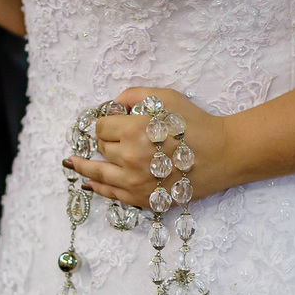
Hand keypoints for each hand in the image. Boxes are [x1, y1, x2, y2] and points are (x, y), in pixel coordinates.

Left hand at [66, 88, 232, 208]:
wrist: (223, 154)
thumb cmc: (195, 123)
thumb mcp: (166, 97)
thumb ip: (133, 96)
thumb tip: (111, 106)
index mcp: (134, 131)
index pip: (101, 126)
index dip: (105, 122)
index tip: (111, 121)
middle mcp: (130, 158)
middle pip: (101, 147)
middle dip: (103, 139)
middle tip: (110, 136)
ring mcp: (135, 182)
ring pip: (99, 172)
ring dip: (84, 166)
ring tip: (71, 163)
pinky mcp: (144, 198)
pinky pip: (112, 194)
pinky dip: (97, 187)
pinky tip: (88, 182)